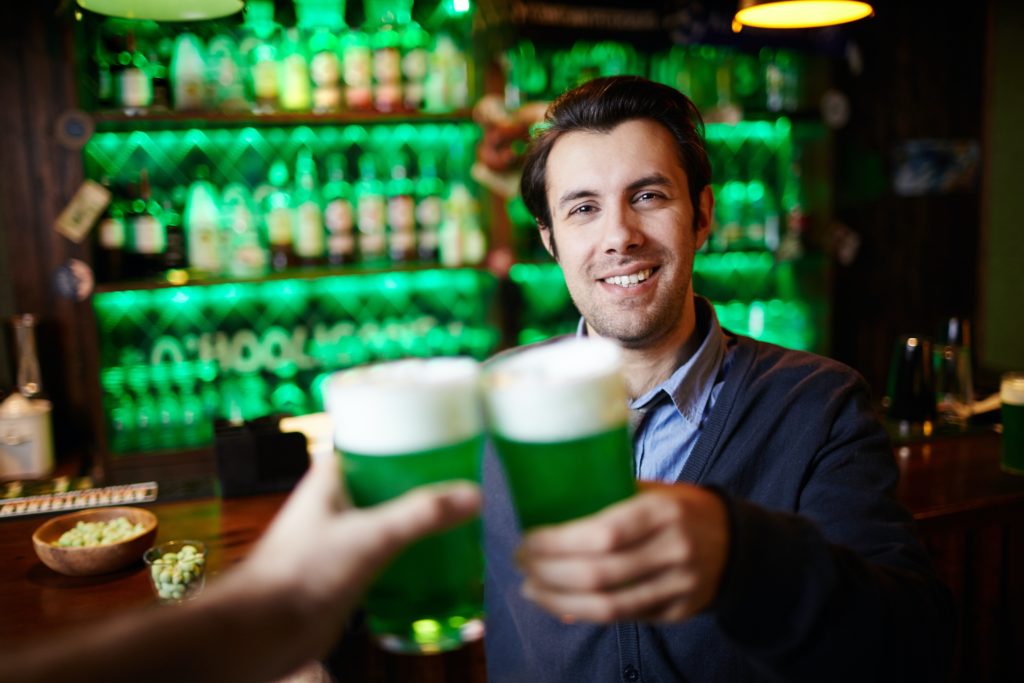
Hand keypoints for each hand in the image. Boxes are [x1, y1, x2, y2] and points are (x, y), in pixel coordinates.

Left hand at [228, 451, 480, 648]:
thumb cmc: (298, 575)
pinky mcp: (348, 571)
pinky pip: (389, 555)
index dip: (409, 439)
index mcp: (332, 478)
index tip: (448, 438)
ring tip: (463, 520)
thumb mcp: (369, 536)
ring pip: (391, 520)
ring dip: (421, 522)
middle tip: (466, 482)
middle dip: (425, 485)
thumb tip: (473, 495)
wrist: (263, 634)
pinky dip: (413, 556)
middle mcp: (336, 503)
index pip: (375, 443)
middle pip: (390, 483)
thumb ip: (420, 515)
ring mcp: (342, 537)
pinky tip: (441, 561)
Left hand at [517, 481, 728, 623]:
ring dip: (560, 600)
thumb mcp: (652, 490)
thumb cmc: (679, 508)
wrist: (738, 542)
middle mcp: (675, 549)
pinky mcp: (679, 612)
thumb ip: (609, 495)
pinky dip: (586, 613)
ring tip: (531, 588)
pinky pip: (625, 619)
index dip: (557, 542)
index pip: (603, 533)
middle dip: (549, 572)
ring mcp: (680, 585)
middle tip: (521, 564)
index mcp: (663, 510)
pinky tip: (561, 603)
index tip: (526, 540)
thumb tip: (547, 505)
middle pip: (600, 573)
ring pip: (609, 606)